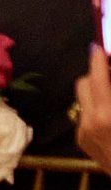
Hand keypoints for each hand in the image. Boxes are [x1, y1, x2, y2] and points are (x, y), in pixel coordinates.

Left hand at [76, 47, 110, 171]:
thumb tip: (109, 75)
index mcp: (107, 116)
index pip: (98, 79)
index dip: (99, 61)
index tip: (99, 48)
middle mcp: (91, 123)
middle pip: (84, 83)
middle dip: (97, 75)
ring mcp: (83, 133)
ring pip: (83, 99)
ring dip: (97, 92)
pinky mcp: (81, 141)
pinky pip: (85, 115)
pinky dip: (97, 109)